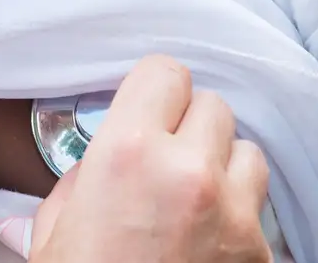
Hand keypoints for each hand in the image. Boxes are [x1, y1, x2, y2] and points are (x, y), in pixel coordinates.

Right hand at [29, 56, 271, 262]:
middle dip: (188, 128)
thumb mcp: (57, 230)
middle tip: (164, 160)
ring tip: (193, 197)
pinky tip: (207, 238)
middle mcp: (189, 173)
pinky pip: (259, 205)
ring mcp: (234, 213)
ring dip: (222, 165)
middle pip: (211, 105)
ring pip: (247, 150)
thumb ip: (84, 178)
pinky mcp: (260, 251)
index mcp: (129, 155)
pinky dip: (238, 212)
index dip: (152, 91)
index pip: (164, 72)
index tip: (147, 109)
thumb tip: (102, 163)